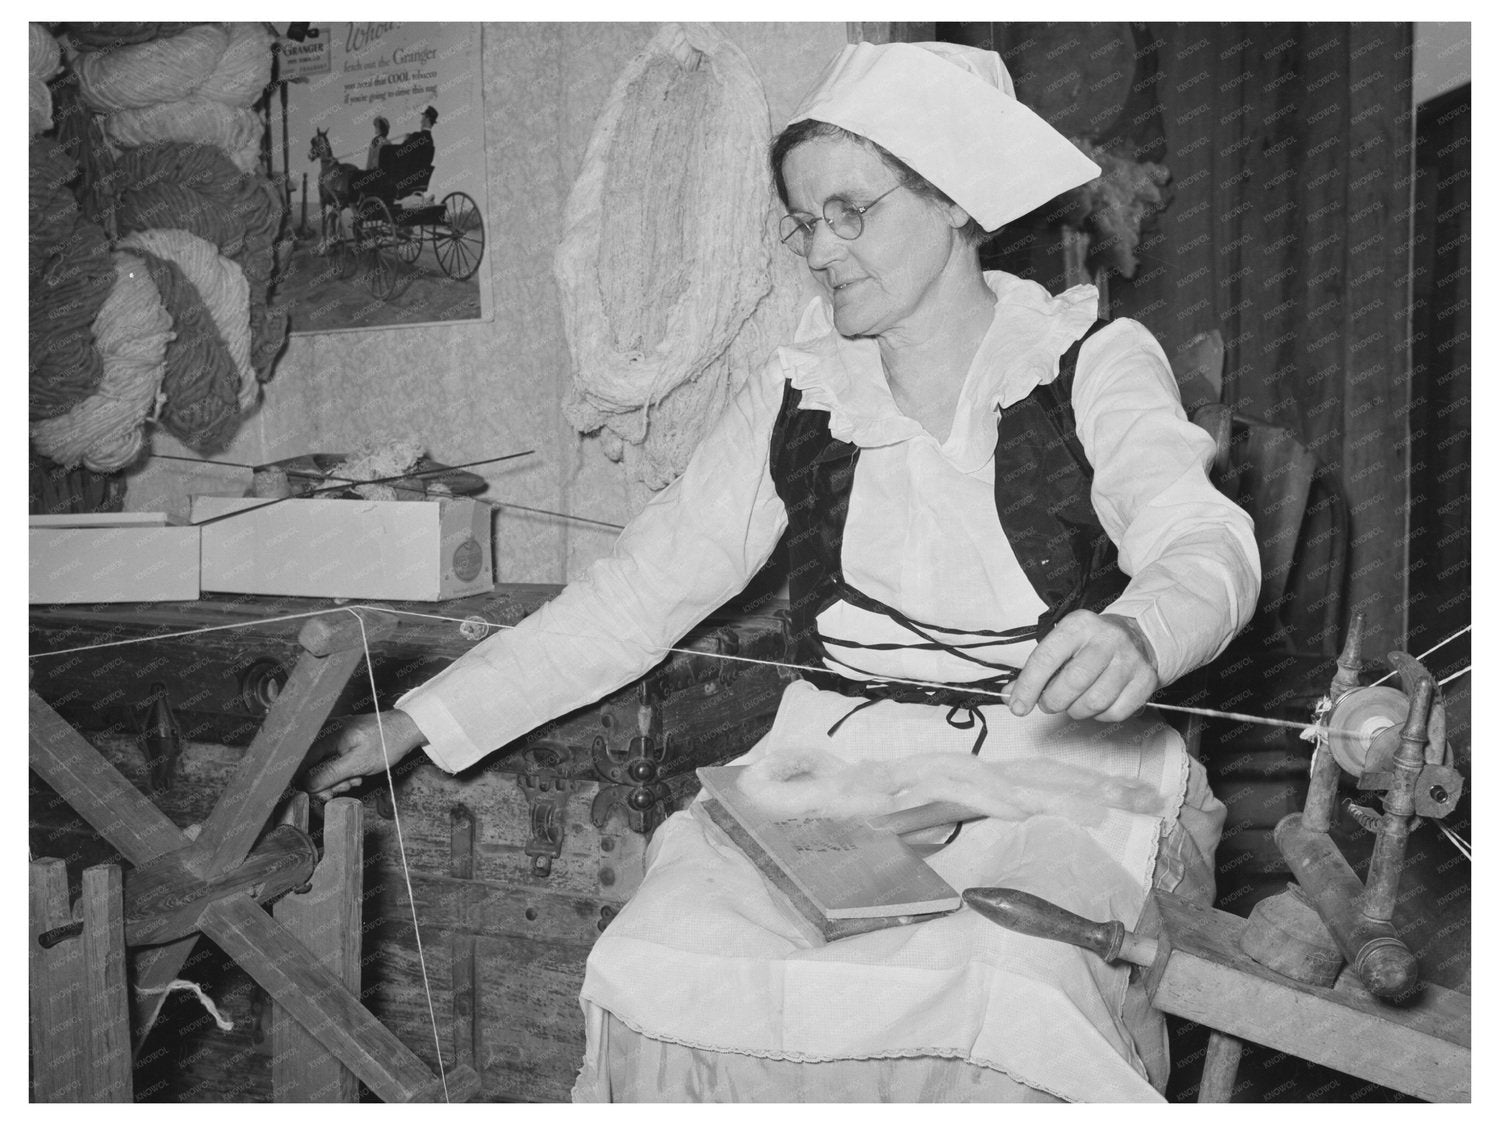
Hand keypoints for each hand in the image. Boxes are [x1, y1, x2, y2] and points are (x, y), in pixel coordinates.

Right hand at [304, 710, 424, 799]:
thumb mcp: (358, 763)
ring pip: (323, 767)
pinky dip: (343, 773)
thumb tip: (308, 785)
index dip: (309, 782)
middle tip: (347, 786)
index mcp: (326, 734)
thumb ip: (331, 774)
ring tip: (356, 778)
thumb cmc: (386, 742)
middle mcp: (325, 733)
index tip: (323, 795)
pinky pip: (333, 762)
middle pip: (311, 767)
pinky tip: (357, 774)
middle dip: (328, 782)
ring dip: (338, 779)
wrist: (405, 729)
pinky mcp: (340, 742)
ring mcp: (332, 737)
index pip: (303, 763)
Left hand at [1008, 611, 1158, 721]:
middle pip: (1072, 683)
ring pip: (1094, 702)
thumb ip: (1036, 669)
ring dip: (1076, 710)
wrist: (1136, 636)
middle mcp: (1106, 639)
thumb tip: (1011, 695)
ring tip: (1074, 702)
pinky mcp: (1145, 680)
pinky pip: (1114, 712)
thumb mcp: (1062, 644)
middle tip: (1049, 703)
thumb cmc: (1090, 643)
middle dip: (1053, 701)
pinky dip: (1100, 715)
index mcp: (1078, 625)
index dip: (1028, 686)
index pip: (1046, 658)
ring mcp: (1129, 659)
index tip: (1018, 706)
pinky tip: (1097, 702)